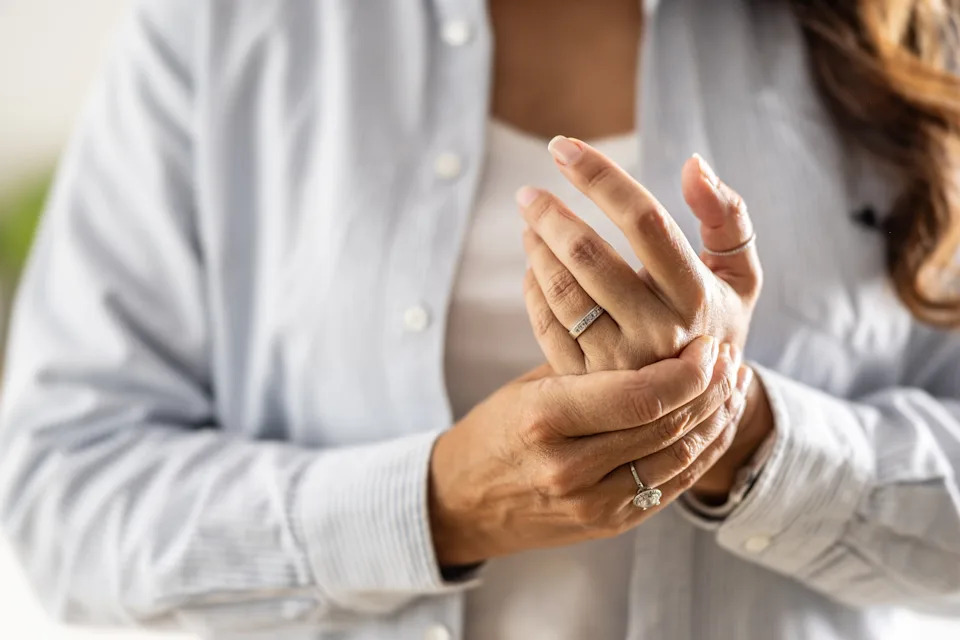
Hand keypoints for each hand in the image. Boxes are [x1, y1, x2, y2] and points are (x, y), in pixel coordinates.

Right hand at [429, 336, 740, 565]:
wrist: (464, 500)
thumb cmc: (495, 428)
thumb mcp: (531, 385)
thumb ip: (590, 366)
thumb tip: (655, 328)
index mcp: (544, 419)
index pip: (640, 397)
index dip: (688, 371)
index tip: (708, 345)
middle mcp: (569, 467)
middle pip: (667, 426)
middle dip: (710, 389)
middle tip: (728, 358)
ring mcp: (591, 503)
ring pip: (678, 459)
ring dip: (715, 420)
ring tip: (731, 387)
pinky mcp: (608, 524)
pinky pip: (671, 487)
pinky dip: (701, 454)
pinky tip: (715, 425)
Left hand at [518, 137, 760, 374]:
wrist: (698, 403)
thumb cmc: (714, 321)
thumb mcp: (740, 275)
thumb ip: (726, 218)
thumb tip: (693, 165)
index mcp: (696, 295)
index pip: (645, 221)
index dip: (601, 178)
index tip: (564, 147)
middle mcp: (659, 332)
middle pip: (590, 257)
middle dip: (551, 215)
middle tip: (529, 193)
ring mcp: (620, 363)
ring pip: (562, 292)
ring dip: (537, 249)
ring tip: (530, 223)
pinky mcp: (587, 382)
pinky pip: (546, 326)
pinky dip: (533, 288)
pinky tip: (534, 265)